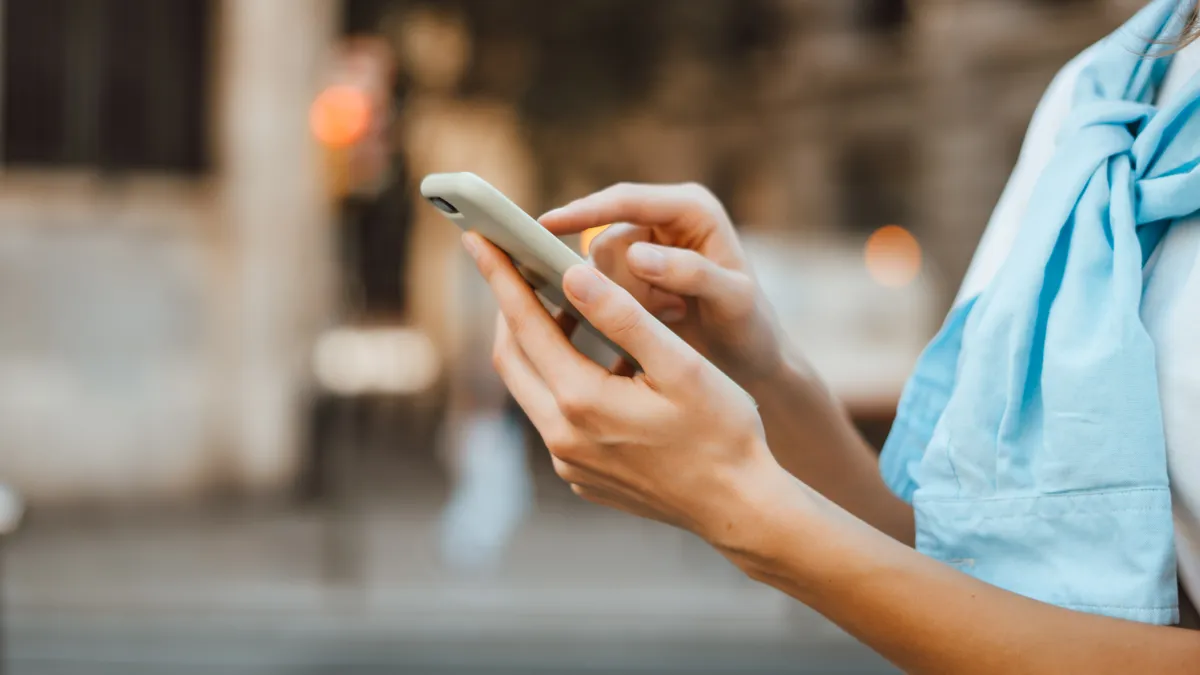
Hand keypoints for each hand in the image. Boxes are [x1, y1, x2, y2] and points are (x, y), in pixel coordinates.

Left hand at [463, 231, 784, 542]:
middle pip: (513, 359)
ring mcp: (569, 463)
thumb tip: (572, 273)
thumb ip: (623, 317)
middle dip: (511, 309)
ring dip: (539, 347)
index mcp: (583, 402)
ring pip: (532, 389)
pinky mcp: (581, 477)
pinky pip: (553, 419)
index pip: (525, 324)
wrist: (739, 506)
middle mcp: (563, 437)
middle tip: (517, 267)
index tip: (478, 238)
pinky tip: (593, 362)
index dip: (501, 276)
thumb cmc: (722, 431)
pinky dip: (560, 381)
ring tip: (564, 309)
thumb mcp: (680, 364)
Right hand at [540, 183, 785, 384]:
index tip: (545, 225)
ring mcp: (648, 245)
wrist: (750, 360)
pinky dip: (618, 308)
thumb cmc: (750, 327)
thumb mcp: (732, 300)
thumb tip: (637, 254)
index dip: (585, 212)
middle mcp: (666, 218)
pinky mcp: (634, 273)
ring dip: (625, 299)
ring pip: (600, 267)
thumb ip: (691, 273)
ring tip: (672, 314)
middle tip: (667, 309)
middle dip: (620, 280)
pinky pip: (602, 286)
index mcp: (693, 208)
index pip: (627, 200)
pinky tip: (655, 320)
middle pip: (607, 238)